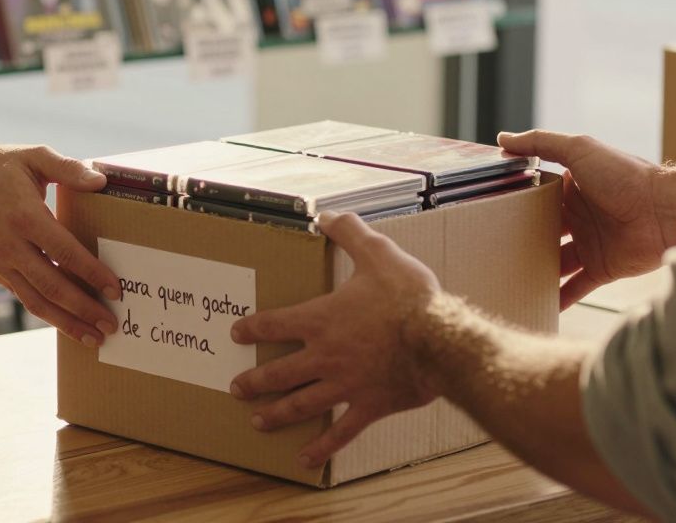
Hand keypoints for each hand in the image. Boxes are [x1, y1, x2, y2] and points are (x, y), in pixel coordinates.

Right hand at [0, 145, 120, 345]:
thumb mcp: (33, 156)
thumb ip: (68, 168)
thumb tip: (101, 181)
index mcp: (25, 217)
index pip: (65, 253)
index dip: (92, 273)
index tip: (115, 289)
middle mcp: (12, 247)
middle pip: (53, 287)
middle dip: (84, 309)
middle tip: (111, 325)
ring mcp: (2, 263)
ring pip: (37, 302)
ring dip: (67, 322)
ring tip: (94, 337)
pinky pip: (25, 298)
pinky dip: (48, 314)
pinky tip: (68, 322)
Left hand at [229, 212, 441, 467]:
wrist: (440, 339)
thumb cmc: (408, 296)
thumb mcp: (377, 253)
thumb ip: (349, 233)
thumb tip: (327, 216)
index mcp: (322, 319)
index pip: (275, 324)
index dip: (252, 328)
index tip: (236, 333)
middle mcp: (325, 356)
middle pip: (278, 373)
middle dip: (253, 381)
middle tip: (236, 387)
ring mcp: (345, 385)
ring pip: (300, 405)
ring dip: (275, 414)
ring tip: (257, 422)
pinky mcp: (368, 406)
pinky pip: (339, 432)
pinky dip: (321, 448)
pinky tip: (306, 460)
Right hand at [499, 130, 675, 308]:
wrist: (664, 212)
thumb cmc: (625, 176)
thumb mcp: (579, 149)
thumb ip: (541, 143)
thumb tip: (503, 139)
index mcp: (574, 187)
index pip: (539, 195)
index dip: (517, 201)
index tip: (490, 210)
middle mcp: (581, 216)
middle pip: (544, 230)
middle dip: (522, 239)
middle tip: (492, 249)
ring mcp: (590, 244)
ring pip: (555, 261)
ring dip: (537, 269)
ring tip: (508, 279)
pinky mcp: (602, 268)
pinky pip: (576, 287)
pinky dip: (560, 298)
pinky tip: (539, 305)